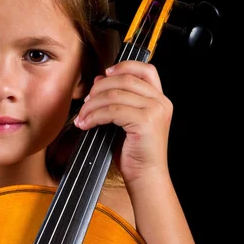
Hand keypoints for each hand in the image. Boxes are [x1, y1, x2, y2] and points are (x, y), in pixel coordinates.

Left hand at [74, 60, 172, 183]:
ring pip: (115, 95)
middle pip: (124, 80)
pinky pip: (112, 111)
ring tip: (82, 116)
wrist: (146, 176)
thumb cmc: (135, 152)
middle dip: (99, 89)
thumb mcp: (127, 121)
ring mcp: (155, 110)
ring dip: (92, 104)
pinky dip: (94, 116)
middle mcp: (160, 102)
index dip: (123, 66)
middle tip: (85, 102)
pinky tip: (86, 124)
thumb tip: (100, 80)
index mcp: (159, 99)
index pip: (145, 70)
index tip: (104, 74)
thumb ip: (118, 100)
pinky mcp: (145, 121)